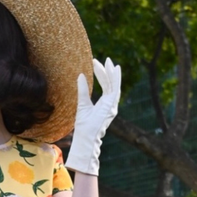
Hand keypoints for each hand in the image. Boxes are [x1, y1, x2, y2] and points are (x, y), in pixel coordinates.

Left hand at [65, 57, 121, 175]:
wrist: (85, 137)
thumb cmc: (83, 125)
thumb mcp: (82, 103)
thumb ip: (83, 90)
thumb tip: (80, 75)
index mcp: (104, 104)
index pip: (105, 85)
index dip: (101, 74)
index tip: (95, 63)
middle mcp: (110, 104)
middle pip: (110, 83)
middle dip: (108, 71)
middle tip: (105, 59)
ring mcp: (112, 105)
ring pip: (114, 85)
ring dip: (112, 73)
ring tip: (109, 62)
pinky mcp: (111, 105)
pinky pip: (115, 89)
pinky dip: (116, 79)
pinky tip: (115, 69)